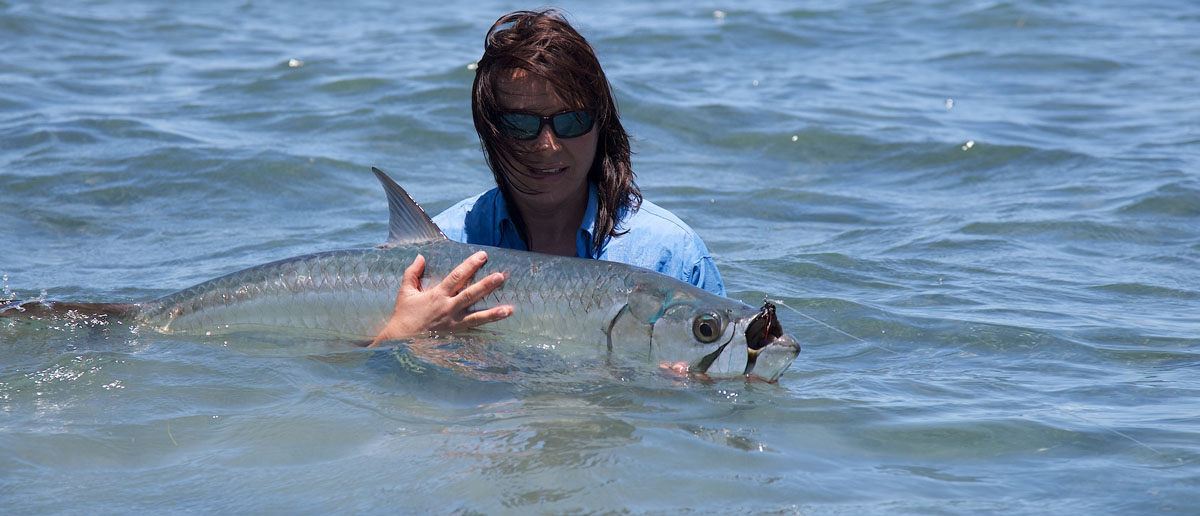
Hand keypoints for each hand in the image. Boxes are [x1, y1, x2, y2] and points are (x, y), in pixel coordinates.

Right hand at [370, 251, 511, 345]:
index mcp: (437, 295)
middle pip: (470, 294)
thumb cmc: (404, 315)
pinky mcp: (455, 335)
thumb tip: (421, 256)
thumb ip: (412, 272)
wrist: (400, 340)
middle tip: (501, 276)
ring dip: (493, 313)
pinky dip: (486, 330)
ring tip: (509, 309)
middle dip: (487, 285)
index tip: (483, 256)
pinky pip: (473, 331)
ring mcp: (453, 323)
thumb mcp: (405, 291)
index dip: (470, 265)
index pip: (457, 276)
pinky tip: (498, 328)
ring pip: (477, 317)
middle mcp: (448, 308)